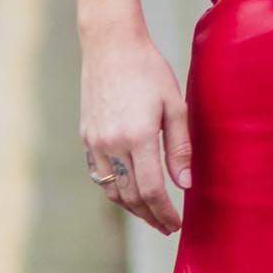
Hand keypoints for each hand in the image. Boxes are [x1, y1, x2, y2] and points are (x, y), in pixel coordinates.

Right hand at [81, 29, 190, 234]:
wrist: (111, 45)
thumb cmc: (149, 70)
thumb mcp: (175, 105)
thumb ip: (180, 147)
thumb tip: (185, 184)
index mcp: (138, 136)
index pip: (151, 190)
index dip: (165, 212)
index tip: (177, 224)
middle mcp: (112, 144)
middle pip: (131, 196)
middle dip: (151, 217)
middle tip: (167, 227)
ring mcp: (95, 142)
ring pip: (112, 190)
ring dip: (132, 209)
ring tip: (151, 215)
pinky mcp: (86, 136)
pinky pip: (99, 175)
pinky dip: (115, 191)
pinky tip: (129, 194)